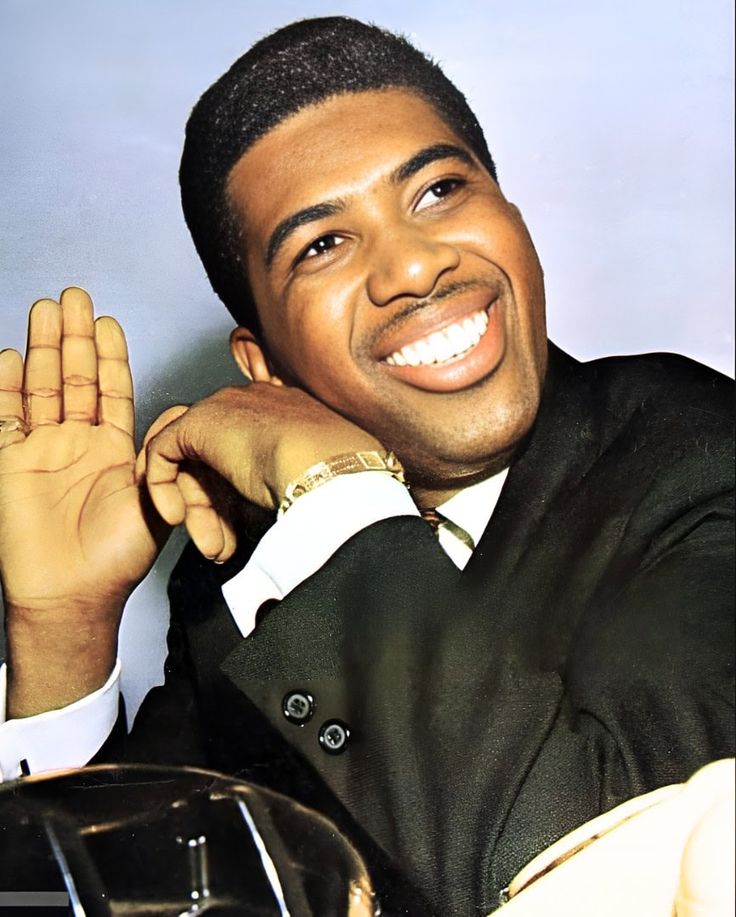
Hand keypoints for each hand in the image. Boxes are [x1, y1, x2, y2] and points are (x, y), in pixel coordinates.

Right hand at [0, 288, 167, 714]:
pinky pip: (5, 418)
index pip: (111, 390)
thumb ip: (160, 461)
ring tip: (44, 309)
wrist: (77, 592)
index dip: (109, 356)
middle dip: (74, 337)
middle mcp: (78, 442)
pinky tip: (8, 357)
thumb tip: (174, 426)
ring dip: (42, 349)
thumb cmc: (119, 554)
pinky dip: (4, 388)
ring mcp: (42, 450)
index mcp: (113, 448)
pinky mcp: (11, 463)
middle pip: (74, 378)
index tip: (108, 320)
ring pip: (41, 388)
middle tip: (74, 296)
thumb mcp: (154, 500)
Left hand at [137, 382, 383, 561]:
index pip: (249, 449)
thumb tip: (280, 510)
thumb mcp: (313, 480)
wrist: (328, 467)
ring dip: (196, 508)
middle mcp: (252, 404)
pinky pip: (163, 452)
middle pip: (217, 458)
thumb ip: (289, 483)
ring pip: (192, 461)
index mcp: (285, 411)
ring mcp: (224, 408)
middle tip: (221, 549)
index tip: (245, 531)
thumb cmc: (336, 481)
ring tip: (209, 545)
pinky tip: (178, 518)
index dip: (240, 496)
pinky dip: (164, 488)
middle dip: (216, 508)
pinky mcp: (196, 423)